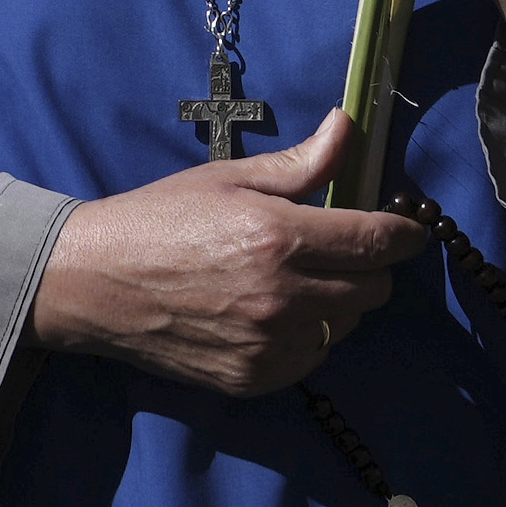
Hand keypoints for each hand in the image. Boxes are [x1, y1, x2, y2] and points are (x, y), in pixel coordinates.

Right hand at [28, 109, 422, 394]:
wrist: (96, 283)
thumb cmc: (161, 218)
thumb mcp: (229, 178)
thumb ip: (300, 164)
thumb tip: (348, 127)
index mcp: (279, 238)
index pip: (376, 242)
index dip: (405, 234)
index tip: (409, 228)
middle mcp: (283, 298)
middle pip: (373, 289)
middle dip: (370, 265)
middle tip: (341, 249)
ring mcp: (268, 345)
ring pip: (345, 326)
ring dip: (338, 302)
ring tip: (300, 280)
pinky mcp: (252, 379)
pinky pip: (311, 358)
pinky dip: (307, 337)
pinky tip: (275, 314)